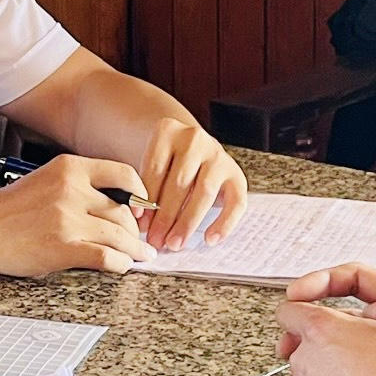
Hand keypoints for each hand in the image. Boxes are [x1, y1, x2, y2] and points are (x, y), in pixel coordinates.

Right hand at [0, 154, 150, 275]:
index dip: (140, 194)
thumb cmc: (9, 209)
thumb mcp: (47, 181)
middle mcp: (72, 190)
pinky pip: (105, 256)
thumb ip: (79, 186)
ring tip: (139, 257)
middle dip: (135, 231)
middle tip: (140, 242)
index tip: (142, 209)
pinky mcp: (63, 247)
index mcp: (70, 168)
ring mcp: (68, 219)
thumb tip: (115, 206)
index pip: (123, 175)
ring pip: (119, 235)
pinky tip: (120, 266)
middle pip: (123, 211)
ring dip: (134, 250)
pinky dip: (119, 264)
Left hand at [137, 118, 248, 250]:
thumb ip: (145, 189)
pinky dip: (224, 223)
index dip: (146, 198)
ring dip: (188, 222)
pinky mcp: (237, 174)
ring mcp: (218, 155)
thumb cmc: (165, 164)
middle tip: (155, 240)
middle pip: (179, 183)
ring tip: (175, 244)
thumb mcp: (151, 166)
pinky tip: (210, 240)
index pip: (155, 169)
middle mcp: (195, 139)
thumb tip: (141, 224)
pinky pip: (236, 202)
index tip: (139, 222)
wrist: (192, 150)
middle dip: (165, 216)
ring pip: (204, 192)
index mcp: (167, 132)